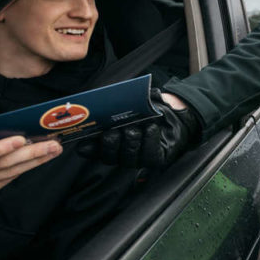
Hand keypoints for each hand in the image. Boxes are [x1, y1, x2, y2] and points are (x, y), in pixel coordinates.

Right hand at [77, 90, 199, 169]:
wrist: (174, 111)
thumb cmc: (148, 106)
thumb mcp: (131, 101)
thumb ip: (117, 103)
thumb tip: (102, 102)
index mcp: (110, 140)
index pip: (94, 150)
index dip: (88, 148)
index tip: (84, 143)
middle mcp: (122, 152)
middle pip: (109, 157)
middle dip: (110, 144)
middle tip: (113, 132)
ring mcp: (139, 158)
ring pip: (129, 158)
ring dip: (130, 142)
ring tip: (134, 128)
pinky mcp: (156, 158)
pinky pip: (150, 155)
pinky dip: (149, 141)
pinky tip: (151, 128)